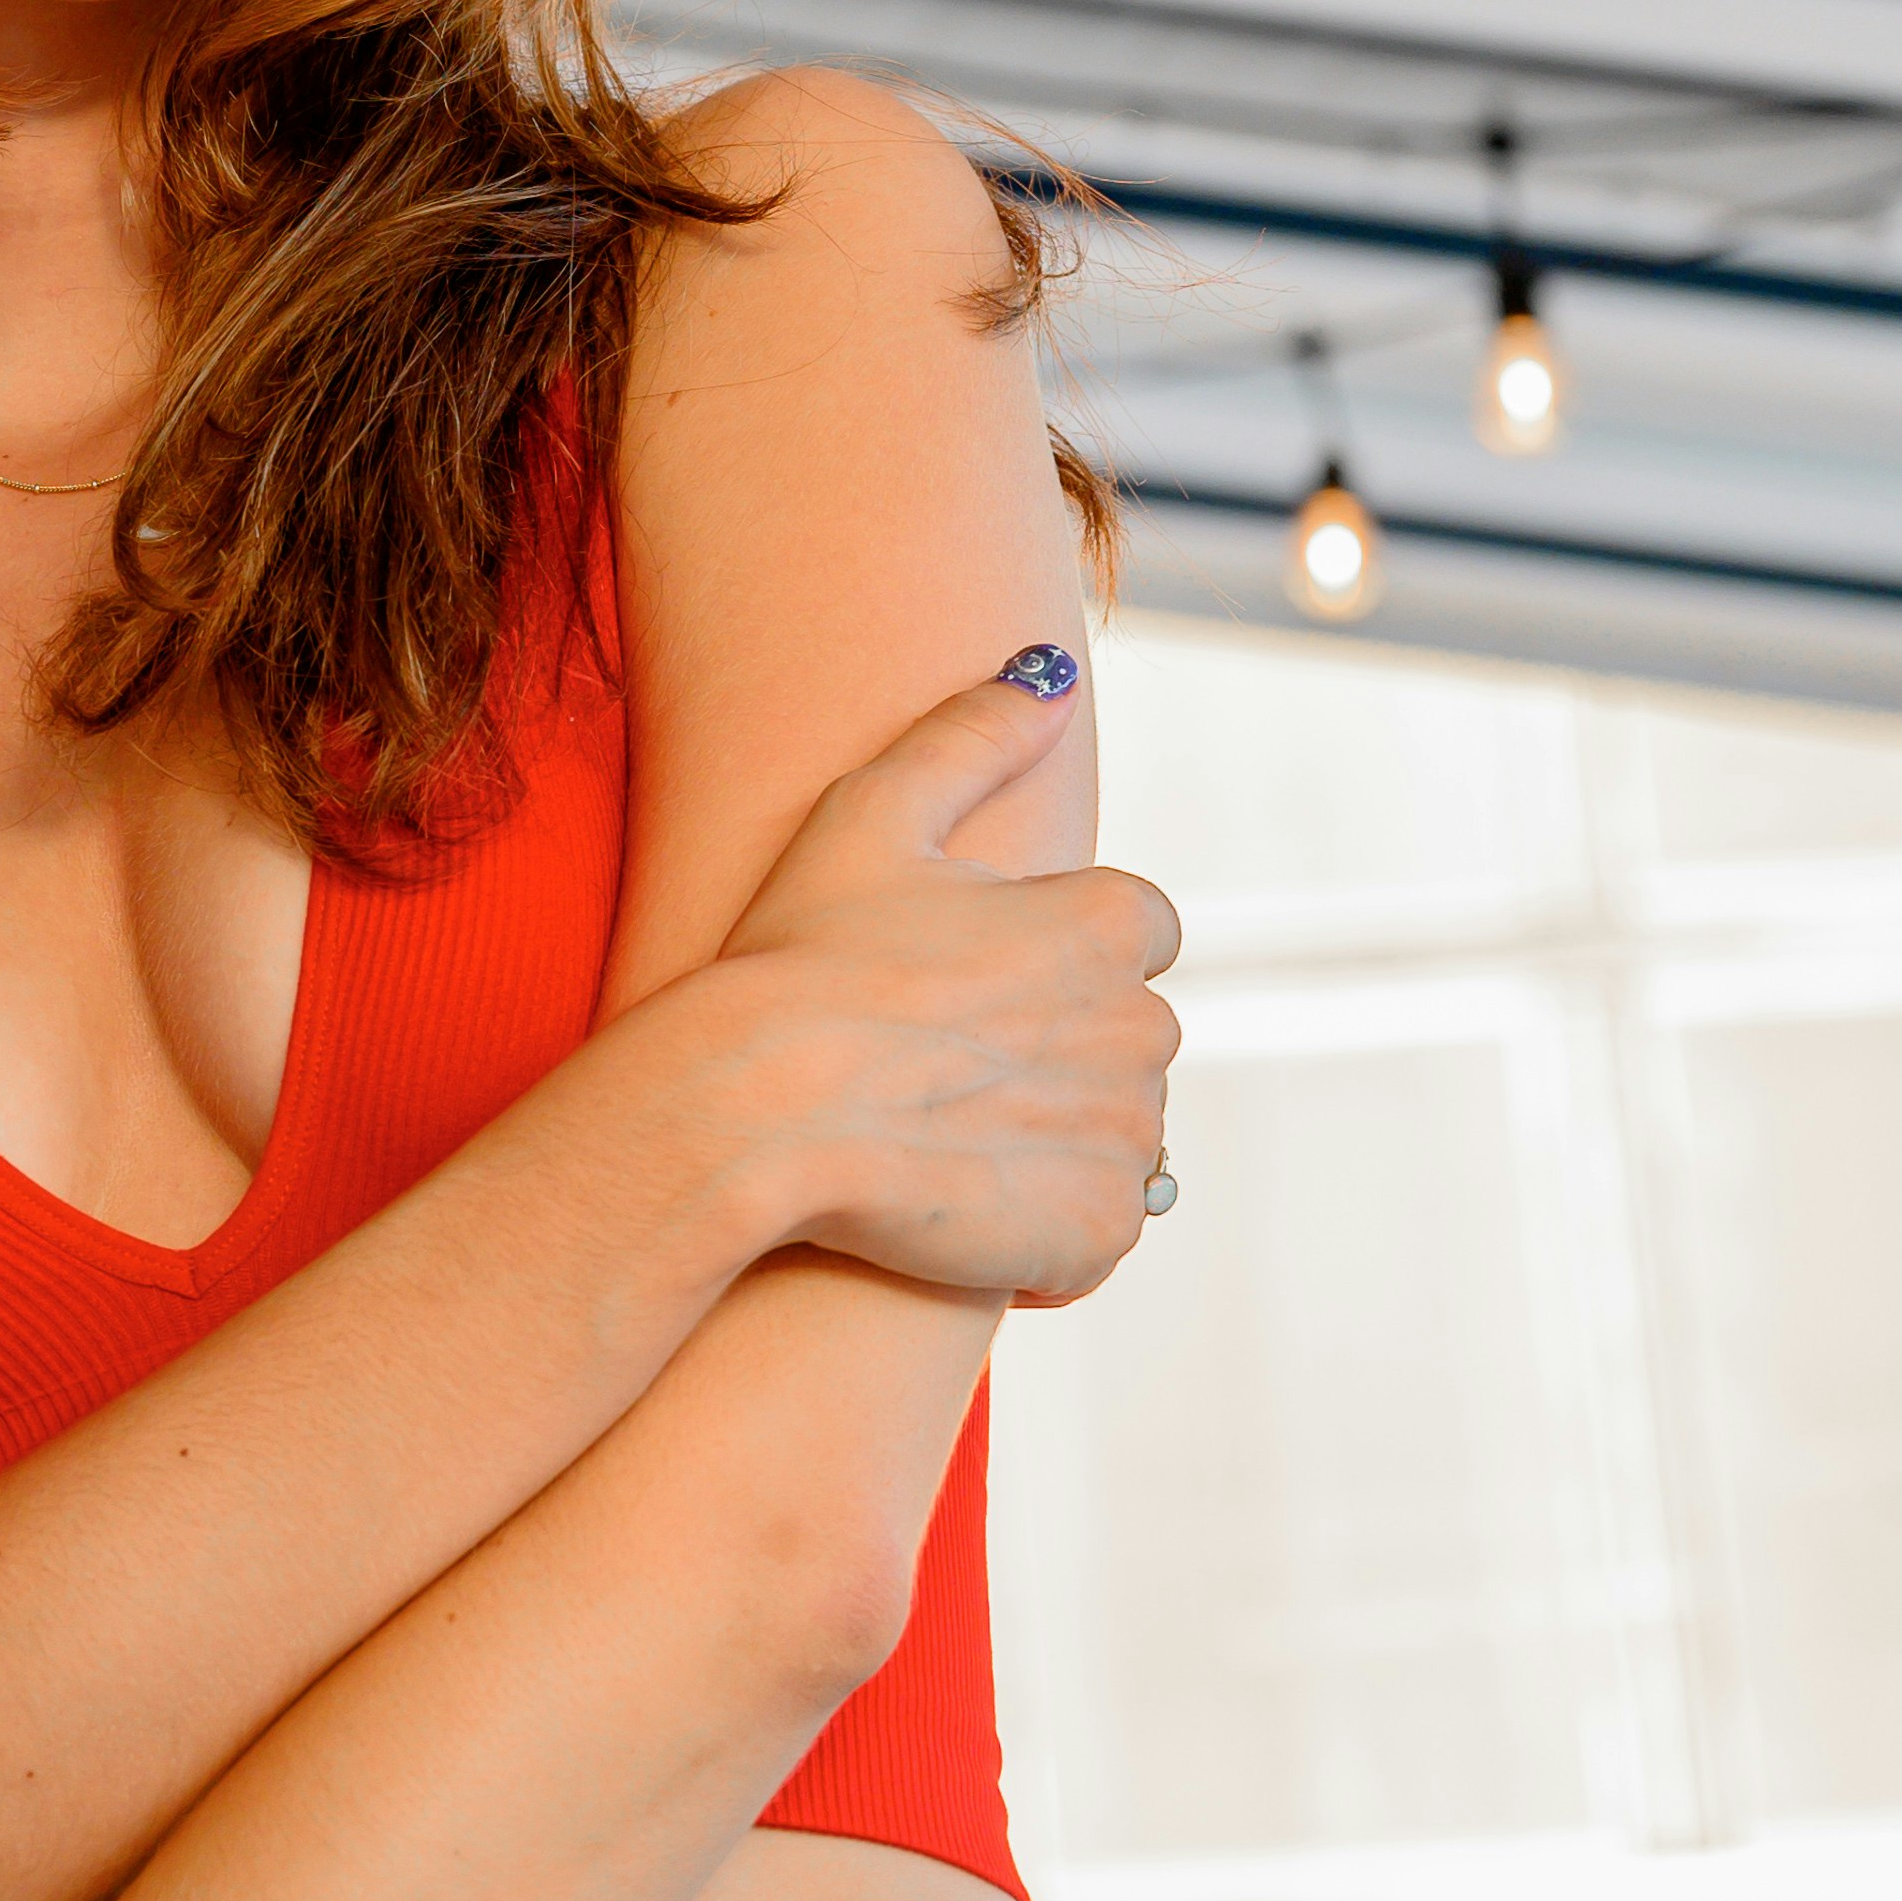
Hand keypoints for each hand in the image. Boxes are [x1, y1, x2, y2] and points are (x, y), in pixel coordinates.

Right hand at [703, 673, 1180, 1305]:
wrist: (758, 1112)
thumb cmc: (799, 956)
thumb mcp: (871, 814)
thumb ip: (975, 734)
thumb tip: (1056, 670)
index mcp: (1106, 924)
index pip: (1139, 929)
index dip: (1055, 953)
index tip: (975, 979)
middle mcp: (1143, 1028)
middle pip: (1126, 1037)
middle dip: (1056, 1050)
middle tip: (938, 1062)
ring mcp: (1127, 1138)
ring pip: (1113, 1135)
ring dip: (1050, 1138)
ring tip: (938, 1134)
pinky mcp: (1097, 1230)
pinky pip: (1095, 1229)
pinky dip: (1043, 1226)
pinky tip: (954, 1203)